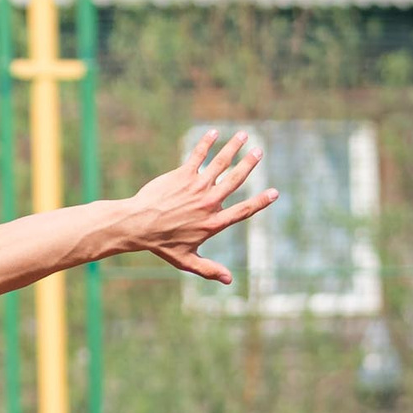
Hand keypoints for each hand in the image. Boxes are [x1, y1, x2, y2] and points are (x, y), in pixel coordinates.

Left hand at [120, 130, 273, 284]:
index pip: (243, 211)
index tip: (274, 193)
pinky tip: (213, 132)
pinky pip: (197, 156)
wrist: (138, 226)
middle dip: (250, 164)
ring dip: (233, 147)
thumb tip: (229, 281)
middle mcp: (209, 203)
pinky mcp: (182, 175)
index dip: (260, 202)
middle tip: (260, 152)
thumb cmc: (161, 244)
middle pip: (235, 180)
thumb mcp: (187, 261)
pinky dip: (206, 143)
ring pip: (220, 163)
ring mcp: (196, 187)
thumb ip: (210, 269)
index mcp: (213, 223)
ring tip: (244, 135)